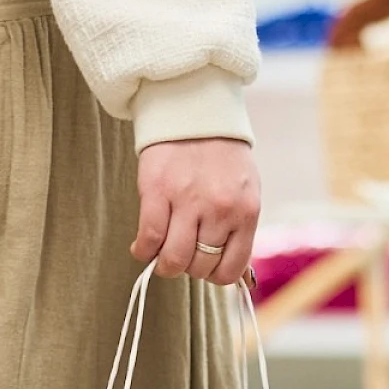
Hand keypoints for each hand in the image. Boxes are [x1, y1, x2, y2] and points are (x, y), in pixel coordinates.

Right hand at [131, 138, 259, 286]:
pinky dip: (142, 250)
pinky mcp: (157, 192)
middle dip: (188, 267)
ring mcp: (188, 201)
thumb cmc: (222, 158)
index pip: (230, 271)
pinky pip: (149, 239)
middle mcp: (220, 210)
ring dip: (164, 263)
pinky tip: (142, 246)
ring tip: (161, 252)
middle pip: (199, 268)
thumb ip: (240, 231)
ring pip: (173, 260)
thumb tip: (239, 276)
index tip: (203, 265)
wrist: (195, 112)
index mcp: (246, 213)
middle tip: (181, 252)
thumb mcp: (245, 192)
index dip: (213, 275)